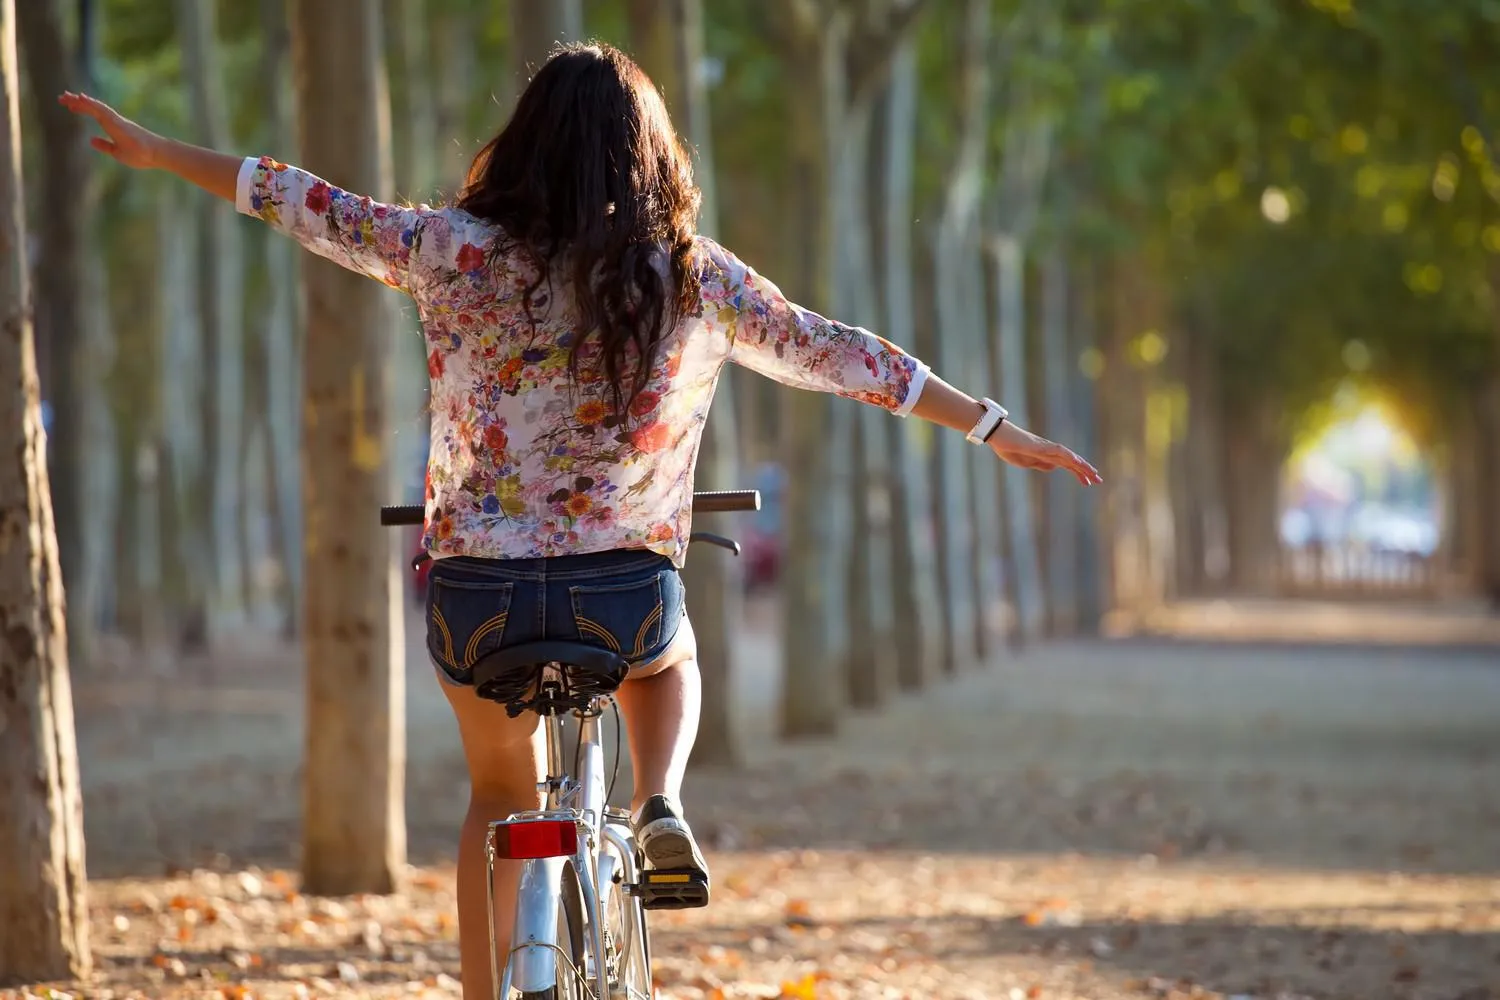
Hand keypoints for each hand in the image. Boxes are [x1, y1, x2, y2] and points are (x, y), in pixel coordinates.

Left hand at [58, 91, 161, 169]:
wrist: (155, 155)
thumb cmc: (141, 155)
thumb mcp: (117, 152)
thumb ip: (105, 145)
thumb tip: (91, 140)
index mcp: (113, 127)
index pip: (94, 115)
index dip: (82, 109)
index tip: (69, 106)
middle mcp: (113, 120)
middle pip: (92, 108)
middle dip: (76, 102)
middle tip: (61, 97)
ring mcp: (115, 120)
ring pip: (95, 107)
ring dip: (80, 101)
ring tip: (67, 96)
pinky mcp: (118, 121)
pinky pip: (102, 110)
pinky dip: (91, 103)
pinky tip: (81, 97)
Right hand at [987, 419, 1102, 485]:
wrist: (997, 435)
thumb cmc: (1007, 446)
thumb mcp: (1024, 462)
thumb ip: (1039, 464)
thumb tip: (1054, 468)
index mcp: (1044, 456)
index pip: (1066, 465)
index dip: (1078, 473)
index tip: (1088, 483)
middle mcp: (1049, 451)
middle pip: (1071, 461)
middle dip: (1085, 471)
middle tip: (1099, 481)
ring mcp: (1046, 447)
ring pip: (1069, 457)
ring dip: (1082, 466)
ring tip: (1094, 475)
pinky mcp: (1041, 446)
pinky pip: (1060, 452)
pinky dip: (1071, 457)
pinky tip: (1080, 463)